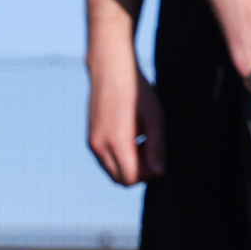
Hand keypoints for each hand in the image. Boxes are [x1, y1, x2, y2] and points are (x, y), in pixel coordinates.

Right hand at [89, 54, 166, 184]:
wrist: (111, 70)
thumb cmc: (137, 92)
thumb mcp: (155, 118)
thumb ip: (157, 147)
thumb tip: (160, 173)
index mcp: (116, 141)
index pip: (131, 178)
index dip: (149, 174)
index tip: (159, 157)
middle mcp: (99, 146)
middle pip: (120, 179)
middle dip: (139, 173)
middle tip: (152, 151)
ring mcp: (92, 142)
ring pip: (112, 170)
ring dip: (128, 165)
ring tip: (141, 141)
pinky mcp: (90, 137)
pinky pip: (105, 159)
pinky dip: (119, 156)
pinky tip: (131, 136)